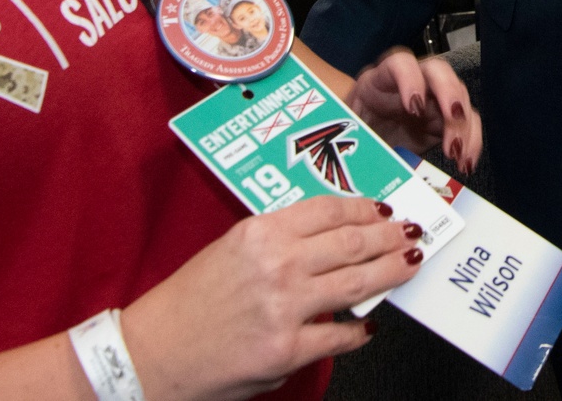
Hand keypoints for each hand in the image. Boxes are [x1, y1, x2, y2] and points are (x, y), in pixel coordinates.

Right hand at [123, 195, 420, 400]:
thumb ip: (279, 241)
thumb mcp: (232, 250)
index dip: (364, 208)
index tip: (382, 209)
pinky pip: (340, 335)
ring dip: (390, 272)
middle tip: (409, 234)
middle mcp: (276, 263)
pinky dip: (360, 330)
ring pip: (357, 282)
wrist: (153, 352)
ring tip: (408, 264)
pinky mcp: (287, 349)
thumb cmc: (189, 301)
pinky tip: (369, 325)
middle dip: (388, 237)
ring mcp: (284, 307)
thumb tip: (332, 240)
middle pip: (352, 242)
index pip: (328, 209)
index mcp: (260, 232)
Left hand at [349, 47, 483, 171]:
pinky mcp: (442, 123)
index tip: (414, 106)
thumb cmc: (346, 138)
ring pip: (458, 96)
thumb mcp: (346, 136)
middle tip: (453, 117)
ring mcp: (429, 101)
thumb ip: (355, 141)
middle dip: (449, 92)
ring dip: (464, 123)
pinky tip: (466, 162)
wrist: (353, 151)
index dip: (410, 79)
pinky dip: (470, 142)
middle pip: (437, 72)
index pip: (399, 64)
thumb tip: (362, 162)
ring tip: (458, 153)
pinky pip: (466, 124)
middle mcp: (409, 84)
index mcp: (379, 81)